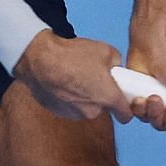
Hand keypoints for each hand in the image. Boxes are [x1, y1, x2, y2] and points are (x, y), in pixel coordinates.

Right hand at [14, 32, 130, 120]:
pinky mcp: (59, 112)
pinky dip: (68, 99)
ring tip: (74, 78)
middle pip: (103, 108)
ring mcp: (75, 113)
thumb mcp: (105, 50)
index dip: (125, 107)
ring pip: (86, 108)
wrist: (39, 60)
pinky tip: (62, 83)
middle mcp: (93, 110)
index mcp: (108, 97)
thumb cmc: (71, 55)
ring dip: (84, 97)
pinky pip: (70, 107)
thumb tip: (115, 69)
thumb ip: (117, 64)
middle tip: (93, 79)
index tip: (121, 101)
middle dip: (101, 96)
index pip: (126, 115)